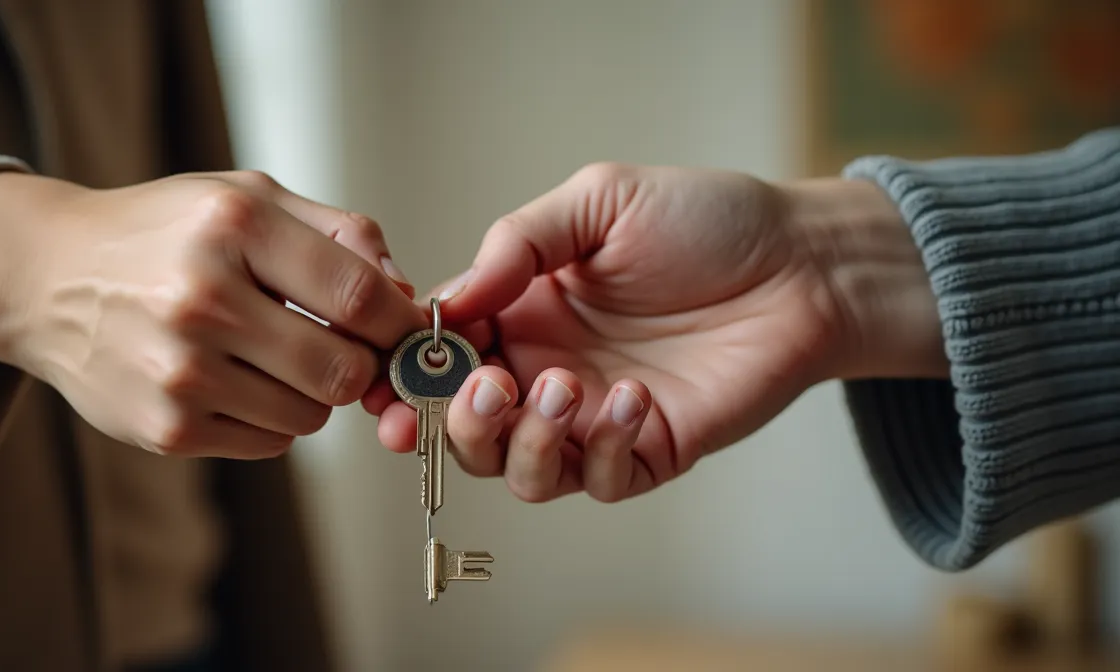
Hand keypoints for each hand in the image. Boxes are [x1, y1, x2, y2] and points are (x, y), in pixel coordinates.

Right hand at [0, 169, 424, 457]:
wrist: (46, 278)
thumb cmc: (161, 233)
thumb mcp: (248, 198)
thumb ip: (341, 233)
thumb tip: (406, 296)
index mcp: (233, 227)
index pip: (358, 295)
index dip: (399, 324)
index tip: (406, 331)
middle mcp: (202, 298)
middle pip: (342, 369)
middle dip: (360, 364)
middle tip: (342, 346)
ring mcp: (179, 370)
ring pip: (311, 415)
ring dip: (313, 393)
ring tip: (274, 356)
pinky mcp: (165, 428)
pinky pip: (270, 442)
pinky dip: (272, 418)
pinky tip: (237, 380)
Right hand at [365, 163, 942, 501]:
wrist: (803, 264)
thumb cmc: (706, 223)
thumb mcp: (599, 201)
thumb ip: (517, 243)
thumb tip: (449, 302)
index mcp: (521, 312)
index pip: (440, 358)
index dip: (404, 377)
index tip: (385, 384)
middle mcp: (546, 371)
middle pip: (467, 431)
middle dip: (458, 421)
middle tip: (488, 386)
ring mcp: (593, 419)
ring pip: (520, 472)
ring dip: (525, 440)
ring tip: (566, 385)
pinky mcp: (647, 451)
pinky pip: (599, 481)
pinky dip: (603, 447)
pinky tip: (634, 397)